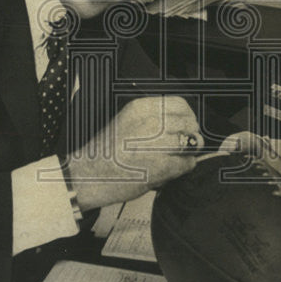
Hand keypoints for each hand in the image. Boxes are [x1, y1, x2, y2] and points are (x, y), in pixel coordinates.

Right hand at [66, 96, 201, 210]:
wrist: (87, 176)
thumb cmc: (105, 153)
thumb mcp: (126, 121)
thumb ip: (151, 119)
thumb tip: (180, 123)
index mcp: (141, 108)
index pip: (180, 104)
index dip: (187, 117)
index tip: (185, 126)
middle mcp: (151, 122)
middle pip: (189, 123)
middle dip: (190, 136)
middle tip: (183, 147)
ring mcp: (158, 143)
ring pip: (193, 142)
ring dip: (188, 152)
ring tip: (177, 159)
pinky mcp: (162, 166)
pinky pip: (187, 163)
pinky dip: (183, 169)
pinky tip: (170, 172)